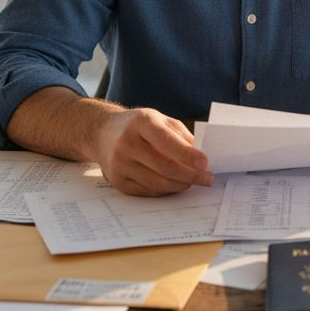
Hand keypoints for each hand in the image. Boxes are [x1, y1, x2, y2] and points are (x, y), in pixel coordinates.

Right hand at [93, 108, 214, 195]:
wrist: (102, 133)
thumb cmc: (137, 126)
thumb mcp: (159, 119)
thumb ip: (180, 135)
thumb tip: (200, 156)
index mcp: (140, 122)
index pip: (166, 141)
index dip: (187, 154)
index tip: (205, 163)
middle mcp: (126, 143)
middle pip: (164, 166)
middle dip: (190, 175)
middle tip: (207, 179)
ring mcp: (119, 164)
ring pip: (158, 182)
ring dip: (181, 184)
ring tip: (193, 181)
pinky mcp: (117, 181)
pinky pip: (148, 190)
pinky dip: (166, 190)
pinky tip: (176, 184)